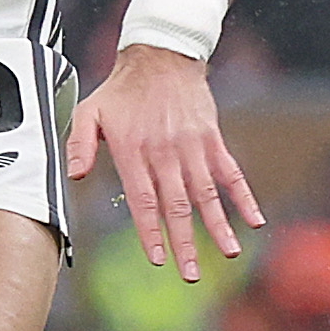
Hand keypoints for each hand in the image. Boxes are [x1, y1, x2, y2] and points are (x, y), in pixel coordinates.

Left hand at [64, 42, 260, 281]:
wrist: (161, 56)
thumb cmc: (122, 89)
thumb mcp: (89, 112)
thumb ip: (79, 144)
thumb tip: (75, 175)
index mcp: (133, 151)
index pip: (142, 200)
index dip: (150, 230)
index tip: (157, 258)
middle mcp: (164, 153)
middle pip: (176, 205)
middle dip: (184, 242)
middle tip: (190, 274)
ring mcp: (192, 147)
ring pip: (206, 193)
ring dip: (218, 226)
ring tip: (228, 253)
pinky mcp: (212, 139)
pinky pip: (230, 172)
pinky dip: (243, 196)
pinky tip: (254, 220)